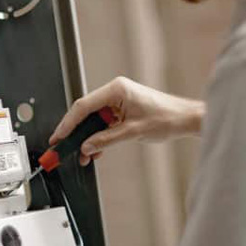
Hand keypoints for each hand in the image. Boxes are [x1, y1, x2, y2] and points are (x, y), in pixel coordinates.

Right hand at [49, 76, 204, 164]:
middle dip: (75, 133)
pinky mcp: (122, 109)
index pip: (83, 106)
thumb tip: (87, 147)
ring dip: (88, 138)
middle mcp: (115, 92)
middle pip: (85, 113)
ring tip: (83, 155)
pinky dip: (98, 137)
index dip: (68, 123)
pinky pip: (103, 123)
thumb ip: (106, 140)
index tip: (58, 136)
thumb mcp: (133, 132)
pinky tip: (95, 151)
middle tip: (63, 147)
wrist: (186, 119)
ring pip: (93, 120)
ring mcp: (118, 100)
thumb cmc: (168, 117)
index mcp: (116, 90)